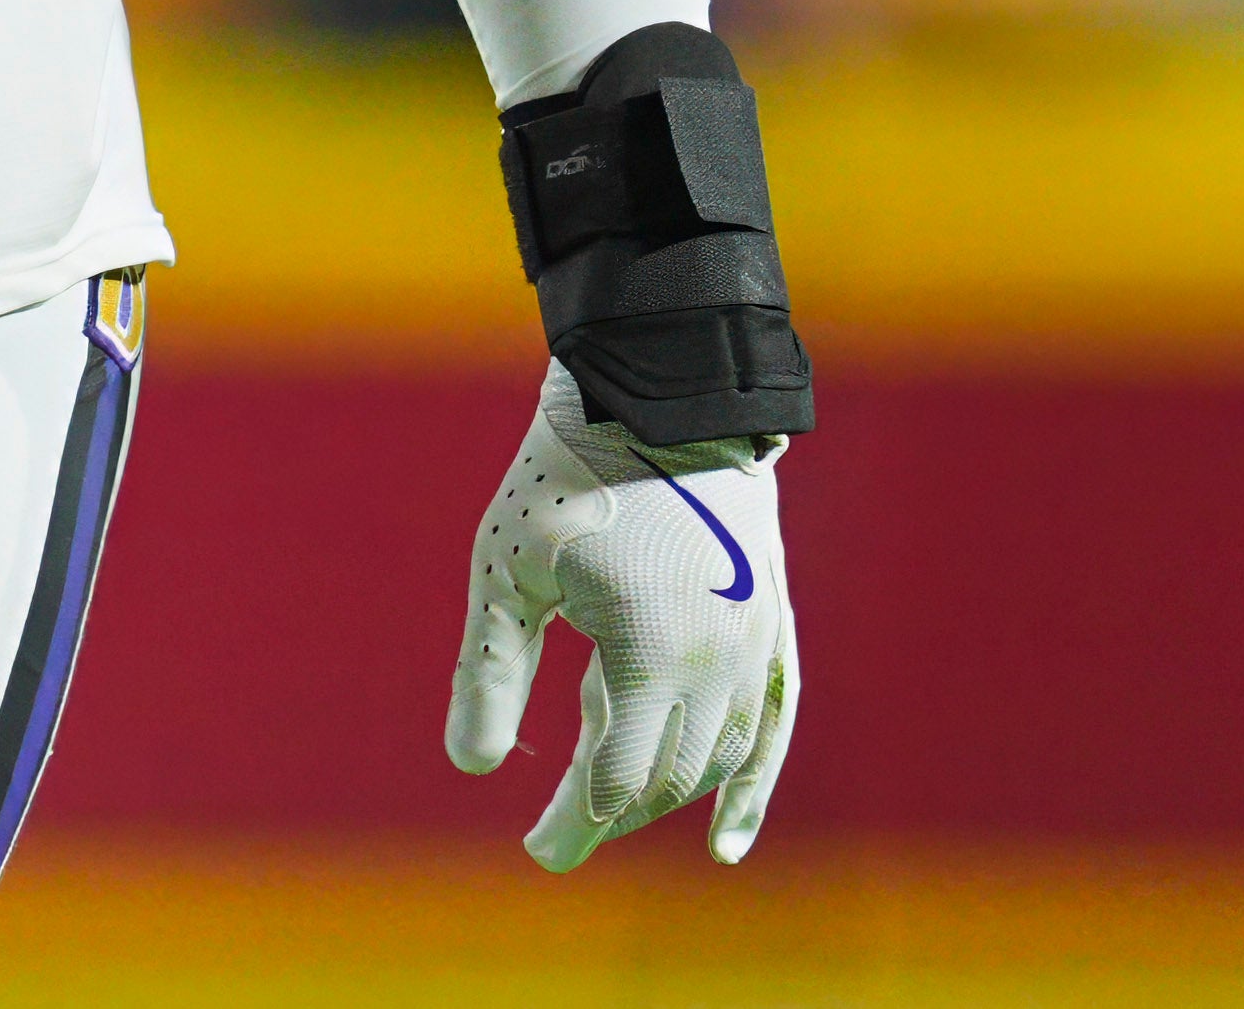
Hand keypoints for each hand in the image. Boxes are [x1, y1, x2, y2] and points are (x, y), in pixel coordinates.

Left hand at [444, 359, 797, 867]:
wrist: (662, 393)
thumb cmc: (568, 475)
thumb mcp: (511, 569)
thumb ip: (492, 671)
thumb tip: (470, 767)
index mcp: (651, 652)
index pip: (616, 777)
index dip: (576, 822)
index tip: (536, 850)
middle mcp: (718, 661)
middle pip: (666, 777)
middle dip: (610, 814)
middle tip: (551, 838)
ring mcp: (754, 645)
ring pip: (716, 757)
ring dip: (664, 795)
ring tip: (608, 813)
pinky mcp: (772, 625)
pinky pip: (773, 725)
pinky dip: (752, 787)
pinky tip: (727, 842)